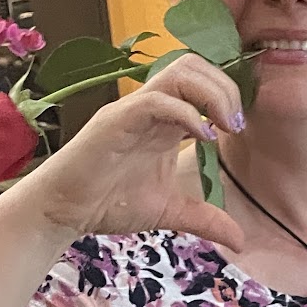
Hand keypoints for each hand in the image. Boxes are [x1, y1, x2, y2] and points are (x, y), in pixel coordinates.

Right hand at [12, 52, 245, 253]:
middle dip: (225, 87)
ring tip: (226, 125)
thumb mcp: (170, 212)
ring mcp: (134, 110)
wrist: (65, 210)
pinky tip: (203, 137)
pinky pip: (156, 100)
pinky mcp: (117, 120)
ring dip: (211, 92)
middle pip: (194, 65)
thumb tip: (240, 240)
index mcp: (166, 121)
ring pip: (178, 72)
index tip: (242, 128)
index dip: (229, 96)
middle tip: (237, 124)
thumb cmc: (109, 203)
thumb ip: (205, 219)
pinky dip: (186, 113)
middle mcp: (152, 108)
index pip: (203, 83)